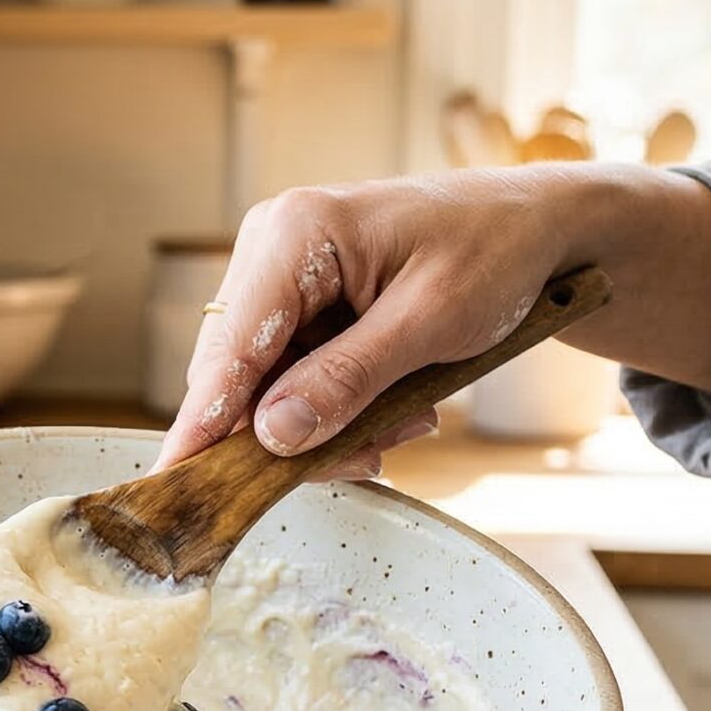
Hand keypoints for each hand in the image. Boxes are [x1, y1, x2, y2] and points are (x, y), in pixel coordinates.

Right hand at [157, 172, 577, 475]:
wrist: (535, 227)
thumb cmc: (495, 253)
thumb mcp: (432, 322)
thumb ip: (348, 379)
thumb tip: (273, 436)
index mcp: (296, 233)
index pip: (230, 348)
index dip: (204, 423)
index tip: (175, 484)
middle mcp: (272, 248)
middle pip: (240, 376)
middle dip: (297, 432)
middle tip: (373, 459)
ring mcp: (283, 277)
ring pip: (269, 388)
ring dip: (332, 424)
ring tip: (408, 422)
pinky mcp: (301, 304)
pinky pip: (296, 379)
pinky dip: (342, 408)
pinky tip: (399, 408)